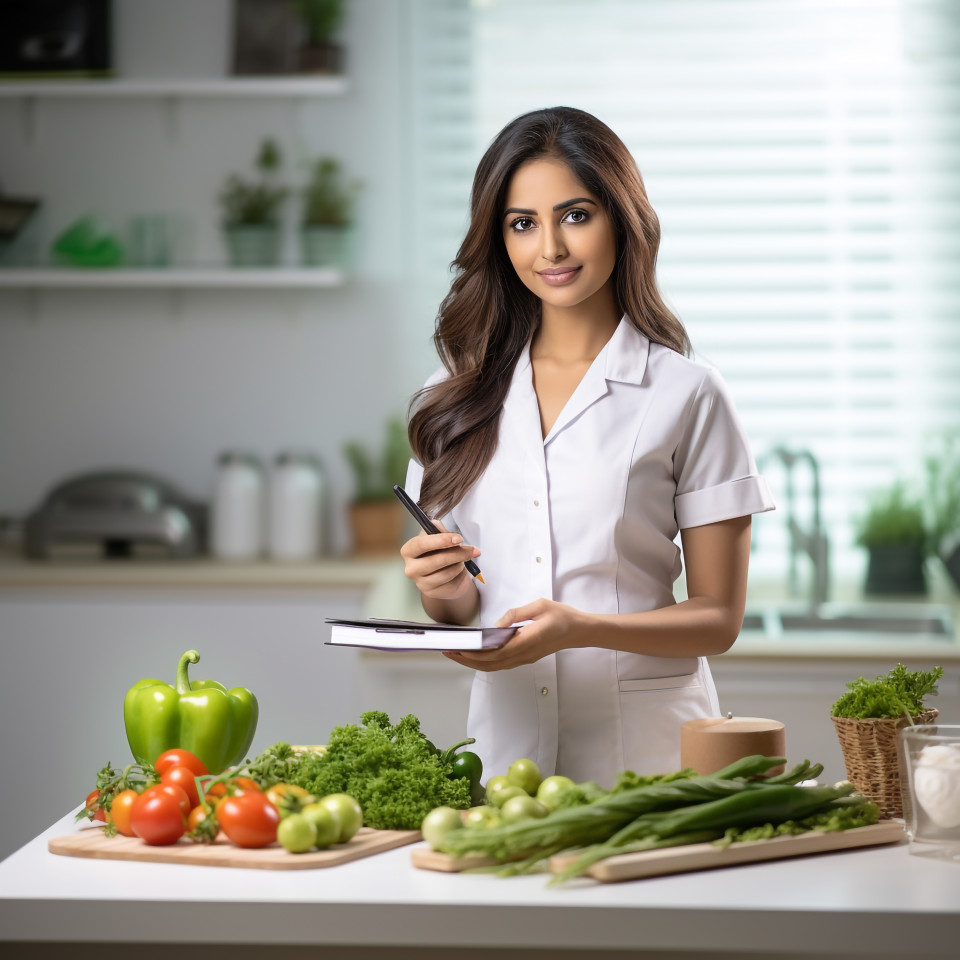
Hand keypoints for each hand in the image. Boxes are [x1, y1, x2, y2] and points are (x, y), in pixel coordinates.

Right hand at [400, 518, 480, 600]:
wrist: (443, 573)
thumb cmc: (438, 552)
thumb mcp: (437, 537)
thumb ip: (437, 530)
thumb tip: (436, 524)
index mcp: (408, 551)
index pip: (421, 544)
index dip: (441, 540)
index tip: (458, 538)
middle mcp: (411, 568)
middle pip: (436, 561)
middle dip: (457, 553)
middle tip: (472, 550)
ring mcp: (421, 583)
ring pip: (446, 573)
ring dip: (460, 564)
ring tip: (463, 559)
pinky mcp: (433, 593)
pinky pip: (451, 584)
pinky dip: (460, 575)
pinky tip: (459, 570)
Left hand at [444, 598, 585, 670]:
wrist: (580, 630)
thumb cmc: (562, 616)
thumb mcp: (539, 606)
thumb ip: (516, 614)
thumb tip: (496, 625)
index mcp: (527, 641)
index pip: (493, 653)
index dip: (472, 654)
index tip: (457, 649)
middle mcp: (524, 654)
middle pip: (490, 664)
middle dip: (466, 660)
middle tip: (448, 651)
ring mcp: (525, 658)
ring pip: (495, 666)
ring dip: (474, 662)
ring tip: (458, 653)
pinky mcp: (526, 657)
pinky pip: (501, 663)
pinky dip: (485, 661)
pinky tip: (477, 654)